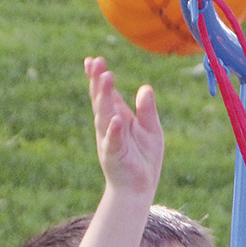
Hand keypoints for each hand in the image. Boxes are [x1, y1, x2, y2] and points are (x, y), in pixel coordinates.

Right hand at [86, 56, 164, 195]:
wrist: (139, 187)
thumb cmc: (143, 158)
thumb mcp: (151, 129)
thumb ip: (147, 110)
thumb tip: (145, 87)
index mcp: (118, 117)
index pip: (106, 94)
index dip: (99, 77)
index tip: (94, 60)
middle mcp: (109, 125)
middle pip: (101, 100)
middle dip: (98, 82)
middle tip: (97, 63)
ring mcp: (109, 139)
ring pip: (104, 115)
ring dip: (104, 98)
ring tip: (105, 79)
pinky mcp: (115, 155)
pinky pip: (113, 141)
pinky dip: (114, 131)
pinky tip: (115, 119)